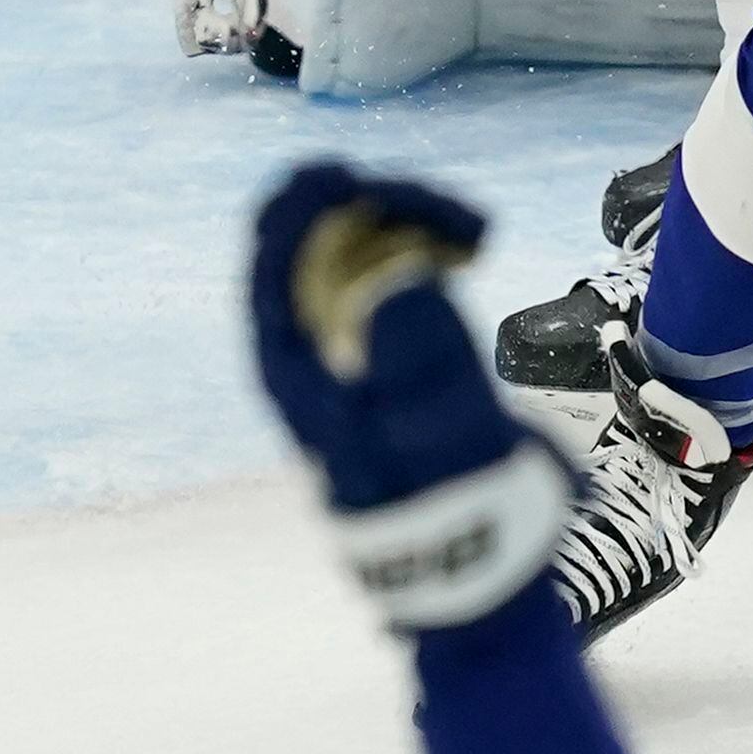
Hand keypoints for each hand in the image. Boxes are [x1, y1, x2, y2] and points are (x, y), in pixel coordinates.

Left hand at [251, 162, 571, 627]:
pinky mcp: (392, 359)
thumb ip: (430, 365)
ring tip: (474, 234)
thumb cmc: (457, 512)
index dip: (301, 208)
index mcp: (297, 377)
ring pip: (353, 253)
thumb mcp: (448, 441)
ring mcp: (350, 357)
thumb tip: (399, 282)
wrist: (479, 579)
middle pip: (312, 248)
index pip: (274, 268)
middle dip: (375, 207)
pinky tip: (467, 250)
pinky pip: (387, 273)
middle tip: (458, 219)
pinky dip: (421, 244)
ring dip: (405, 221)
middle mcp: (311, 361)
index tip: (352, 174)